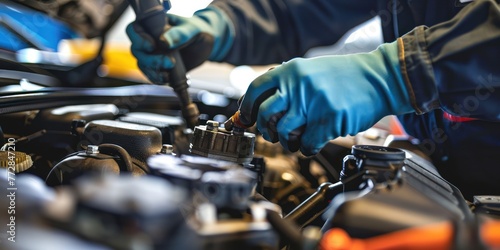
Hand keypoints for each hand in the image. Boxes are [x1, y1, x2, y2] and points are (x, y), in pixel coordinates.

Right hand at [126, 6, 233, 83]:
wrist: (206, 44)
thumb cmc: (198, 31)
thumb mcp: (192, 30)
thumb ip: (179, 34)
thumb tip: (164, 42)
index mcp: (153, 24)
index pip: (134, 29)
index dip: (138, 39)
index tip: (152, 46)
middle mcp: (149, 38)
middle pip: (137, 50)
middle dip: (150, 60)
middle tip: (169, 63)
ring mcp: (153, 54)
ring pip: (143, 64)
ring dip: (153, 72)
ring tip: (169, 75)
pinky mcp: (159, 66)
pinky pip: (151, 74)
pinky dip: (157, 79)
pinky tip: (167, 80)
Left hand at [237, 41, 413, 155]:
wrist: (380, 78)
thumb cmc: (345, 77)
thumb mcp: (310, 71)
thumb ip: (286, 86)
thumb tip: (256, 108)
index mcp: (291, 70)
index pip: (255, 89)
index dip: (246, 108)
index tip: (245, 119)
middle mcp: (298, 85)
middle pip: (265, 115)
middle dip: (266, 130)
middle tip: (274, 133)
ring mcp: (313, 103)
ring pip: (283, 133)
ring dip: (287, 142)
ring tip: (297, 139)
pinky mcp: (328, 121)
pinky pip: (306, 144)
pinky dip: (307, 148)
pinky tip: (313, 142)